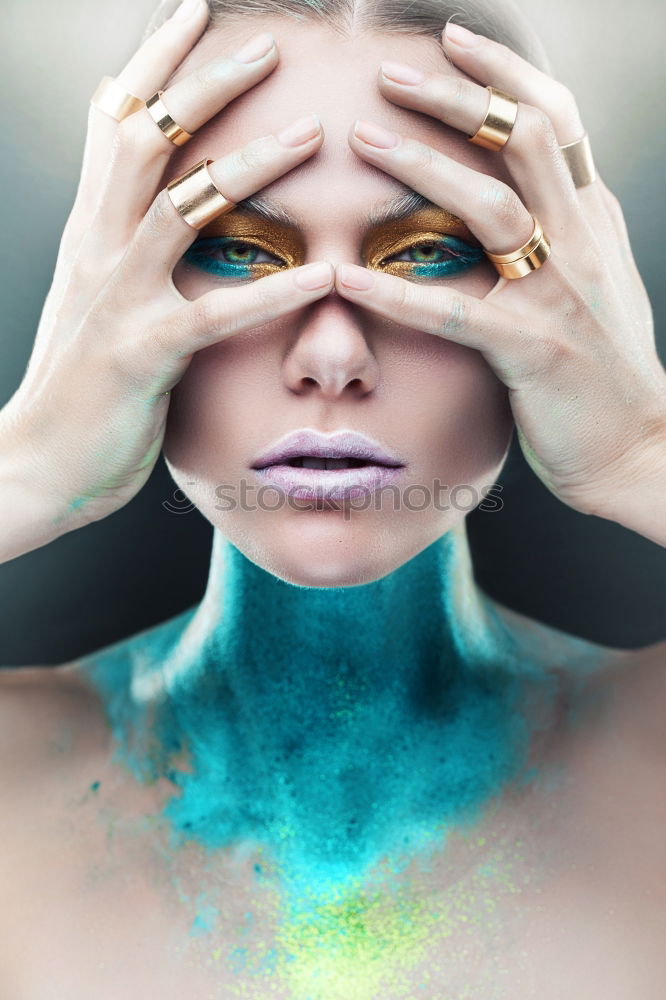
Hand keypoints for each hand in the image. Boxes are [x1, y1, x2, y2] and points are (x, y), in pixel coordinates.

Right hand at [0, 3, 332, 545]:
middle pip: (145, 140)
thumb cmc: (82, 384)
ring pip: (179, 209)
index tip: (197, 12)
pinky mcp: (140, 355)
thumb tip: (147, 195)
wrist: (41, 461)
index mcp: (90, 231)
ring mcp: (115, 300)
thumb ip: (119, 240)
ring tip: (311, 136)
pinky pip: (212, 314)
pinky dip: (272, 294)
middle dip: (203, 84)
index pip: (116, 122)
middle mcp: (97, 250)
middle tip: (267, 46)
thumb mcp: (93, 295)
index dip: (154, 62)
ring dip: (246, 167)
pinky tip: (324, 276)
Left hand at [334, 23, 665, 538]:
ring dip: (424, 167)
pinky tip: (348, 277)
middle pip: (523, 139)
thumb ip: (572, 227)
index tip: (453, 39)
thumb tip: (540, 186)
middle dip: (457, 97)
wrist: (636, 444)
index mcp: (594, 220)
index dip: (505, 71)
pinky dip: (397, 293)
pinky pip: (454, 312)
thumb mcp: (600, 279)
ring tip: (363, 140)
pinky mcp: (531, 350)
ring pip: (492, 207)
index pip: (555, 120)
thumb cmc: (606, 368)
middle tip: (390, 75)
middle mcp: (582, 242)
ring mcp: (558, 294)